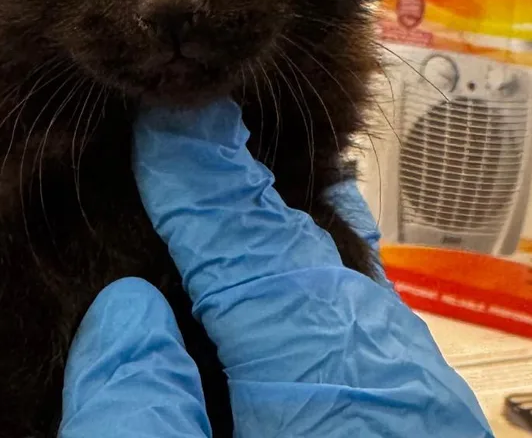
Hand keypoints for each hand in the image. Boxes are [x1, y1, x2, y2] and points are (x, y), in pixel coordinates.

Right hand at [59, 99, 492, 436]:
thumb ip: (142, 418)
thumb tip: (124, 311)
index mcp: (323, 392)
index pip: (246, 247)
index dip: (197, 176)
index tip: (163, 124)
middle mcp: (379, 371)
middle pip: (300, 242)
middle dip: (238, 185)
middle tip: (187, 134)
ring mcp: (404, 387)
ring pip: (335, 267)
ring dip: (274, 220)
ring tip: (226, 174)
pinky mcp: (406, 408)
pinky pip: (352, 307)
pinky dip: (308, 266)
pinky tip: (286, 252)